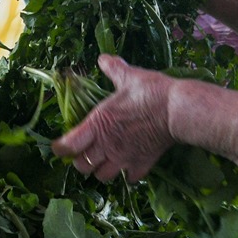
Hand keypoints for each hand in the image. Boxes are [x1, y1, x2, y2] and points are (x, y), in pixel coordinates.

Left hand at [51, 55, 176, 183]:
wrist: (177, 110)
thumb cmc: (150, 92)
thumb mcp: (129, 77)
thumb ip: (114, 69)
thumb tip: (104, 58)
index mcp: (97, 124)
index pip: (68, 146)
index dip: (60, 148)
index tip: (60, 146)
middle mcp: (106, 146)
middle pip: (82, 166)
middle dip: (80, 161)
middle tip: (85, 152)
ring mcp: (124, 158)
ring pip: (102, 177)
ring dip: (101, 170)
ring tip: (105, 160)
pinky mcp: (142, 165)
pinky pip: (129, 179)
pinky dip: (127, 175)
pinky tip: (129, 165)